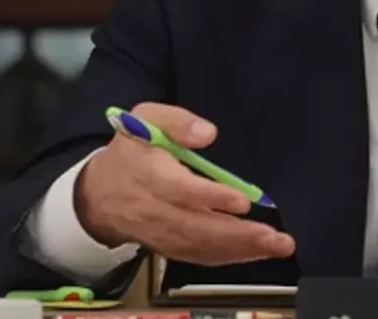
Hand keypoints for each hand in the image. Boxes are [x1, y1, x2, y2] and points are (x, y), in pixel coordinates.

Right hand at [74, 102, 295, 265]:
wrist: (99, 194)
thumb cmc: (131, 151)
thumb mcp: (145, 119)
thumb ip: (176, 121)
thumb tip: (207, 133)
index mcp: (149, 175)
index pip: (181, 191)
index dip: (211, 198)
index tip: (243, 201)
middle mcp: (156, 210)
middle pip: (197, 228)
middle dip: (239, 234)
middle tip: (275, 237)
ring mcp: (162, 233)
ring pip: (202, 247)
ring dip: (241, 250)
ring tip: (277, 246)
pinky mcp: (169, 247)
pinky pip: (200, 256)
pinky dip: (229, 257)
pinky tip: (257, 252)